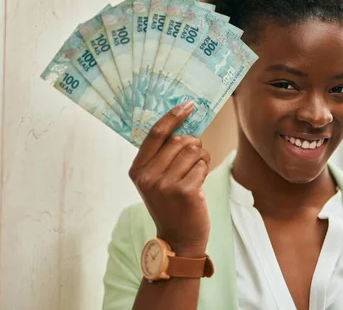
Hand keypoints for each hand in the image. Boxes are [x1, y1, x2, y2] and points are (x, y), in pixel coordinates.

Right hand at [128, 101, 210, 255]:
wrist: (179, 239)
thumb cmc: (171, 204)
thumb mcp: (156, 180)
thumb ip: (163, 155)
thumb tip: (182, 125)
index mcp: (137, 170)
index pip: (156, 134)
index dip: (173, 116)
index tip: (188, 104)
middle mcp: (147, 176)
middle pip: (180, 140)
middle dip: (194, 144)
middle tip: (195, 159)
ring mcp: (165, 184)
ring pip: (194, 151)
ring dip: (201, 158)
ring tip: (196, 174)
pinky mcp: (184, 191)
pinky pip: (202, 165)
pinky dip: (205, 171)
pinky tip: (198, 185)